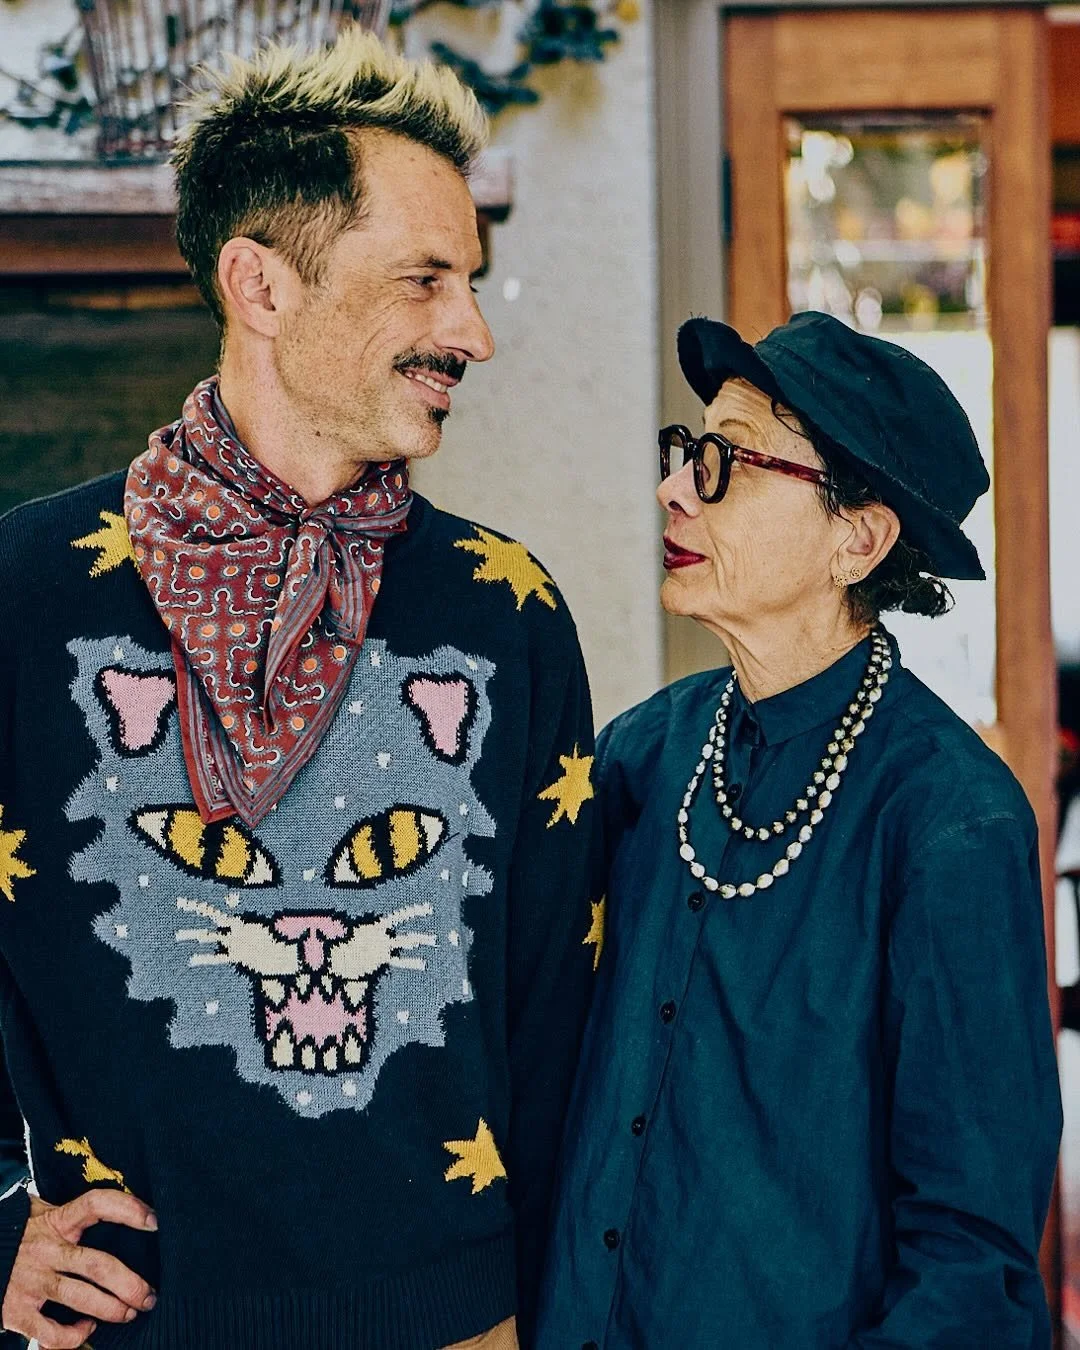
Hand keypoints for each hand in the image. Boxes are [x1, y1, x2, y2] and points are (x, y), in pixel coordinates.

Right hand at [2, 1190, 157, 1348]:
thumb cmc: (16, 1233)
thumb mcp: (39, 1212)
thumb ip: (69, 1211)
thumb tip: (110, 1205)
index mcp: (56, 1221)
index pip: (96, 1205)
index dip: (128, 1209)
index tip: (154, 1221)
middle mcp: (46, 1250)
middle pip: (98, 1265)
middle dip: (130, 1284)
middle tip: (150, 1296)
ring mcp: (31, 1282)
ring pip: (81, 1298)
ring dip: (113, 1309)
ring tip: (131, 1313)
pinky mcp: (17, 1311)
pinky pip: (51, 1332)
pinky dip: (75, 1335)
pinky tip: (88, 1327)